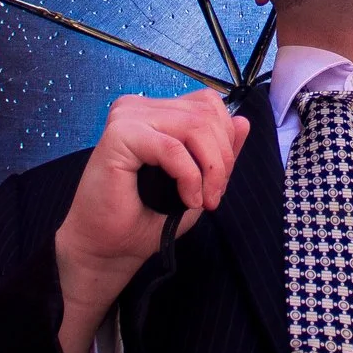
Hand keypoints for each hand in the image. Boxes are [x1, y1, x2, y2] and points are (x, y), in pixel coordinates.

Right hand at [53, 90, 249, 352]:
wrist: (108, 248)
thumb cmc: (145, 218)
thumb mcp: (196, 181)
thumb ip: (217, 151)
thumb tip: (244, 121)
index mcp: (155, 111)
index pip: (208, 104)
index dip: (226, 141)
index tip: (220, 183)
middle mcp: (138, 106)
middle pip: (206, 113)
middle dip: (222, 159)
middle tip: (214, 196)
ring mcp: (126, 117)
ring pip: (195, 126)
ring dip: (210, 169)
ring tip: (203, 200)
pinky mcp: (118, 135)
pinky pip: (173, 148)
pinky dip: (189, 177)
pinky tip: (188, 200)